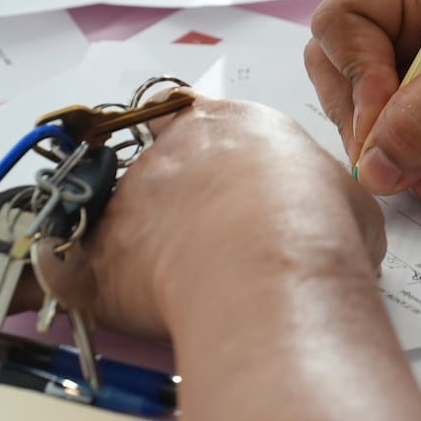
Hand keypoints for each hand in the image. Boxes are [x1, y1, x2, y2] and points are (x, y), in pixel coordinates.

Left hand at [0, 96, 381, 342]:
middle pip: (151, 166)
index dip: (196, 147)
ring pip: (114, 216)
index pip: (192, 115)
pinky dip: (87, 285)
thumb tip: (330, 222)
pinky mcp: (93, 253)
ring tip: (177, 289)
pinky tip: (121, 305)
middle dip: (168, 202)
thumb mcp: (348, 201)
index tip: (209, 176)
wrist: (269, 271)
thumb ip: (323, 200)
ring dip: (136, 247)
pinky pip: (72, 266)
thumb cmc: (316, 229)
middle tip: (202, 245)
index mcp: (234, 125)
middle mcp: (171, 150)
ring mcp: (126, 199)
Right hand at [306, 0, 420, 198]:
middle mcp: (419, 26)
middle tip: (411, 160)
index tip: (385, 113)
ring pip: (376, 133)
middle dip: (376, 131)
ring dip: (412, 163)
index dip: (354, 74)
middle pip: (346, 84)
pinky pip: (414, 161)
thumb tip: (371, 170)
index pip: (341, 25)